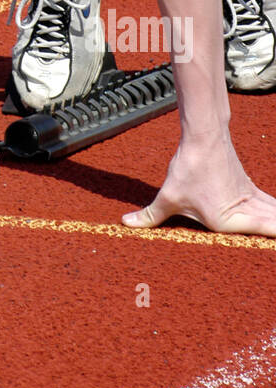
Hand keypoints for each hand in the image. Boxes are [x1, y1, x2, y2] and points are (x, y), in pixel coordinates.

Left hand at [122, 131, 275, 236]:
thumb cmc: (190, 168)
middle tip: (274, 250)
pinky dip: (273, 210)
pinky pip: (267, 203)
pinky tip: (274, 213)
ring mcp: (249, 196)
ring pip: (272, 212)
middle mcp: (244, 210)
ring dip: (275, 221)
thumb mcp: (168, 196)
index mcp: (228, 220)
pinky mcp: (247, 186)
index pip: (266, 230)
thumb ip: (150, 215)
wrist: (204, 136)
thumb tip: (126, 223)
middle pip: (272, 224)